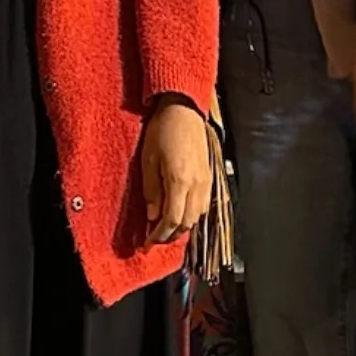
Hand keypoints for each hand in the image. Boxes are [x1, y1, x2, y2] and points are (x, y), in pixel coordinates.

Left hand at [137, 97, 214, 243]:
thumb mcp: (148, 161)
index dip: (158, 237)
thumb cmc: (163, 130)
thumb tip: (152, 216)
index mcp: (180, 182)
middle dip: (169, 236)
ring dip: (181, 227)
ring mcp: (205, 182)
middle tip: (153, 239)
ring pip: (196, 217)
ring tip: (164, 229)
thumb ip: (151, 192)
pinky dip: (190, 216)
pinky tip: (179, 213)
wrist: (183, 110)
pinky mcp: (208, 177)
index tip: (146, 244)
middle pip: (186, 223)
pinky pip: (203, 206)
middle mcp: (197, 185)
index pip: (171, 221)